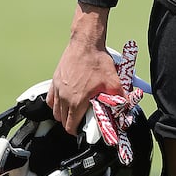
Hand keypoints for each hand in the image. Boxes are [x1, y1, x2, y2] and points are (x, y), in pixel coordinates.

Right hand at [47, 3, 122, 134]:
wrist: (85, 44)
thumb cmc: (96, 60)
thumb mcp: (112, 81)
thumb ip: (119, 96)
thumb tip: (125, 105)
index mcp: (77, 101)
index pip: (70, 126)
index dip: (76, 131)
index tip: (82, 129)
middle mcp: (64, 97)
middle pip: (61, 120)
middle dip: (70, 123)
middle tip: (80, 120)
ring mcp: (58, 89)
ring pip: (55, 111)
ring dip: (63, 115)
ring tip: (73, 112)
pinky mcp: (55, 81)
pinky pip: (50, 99)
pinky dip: (55, 104)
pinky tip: (63, 101)